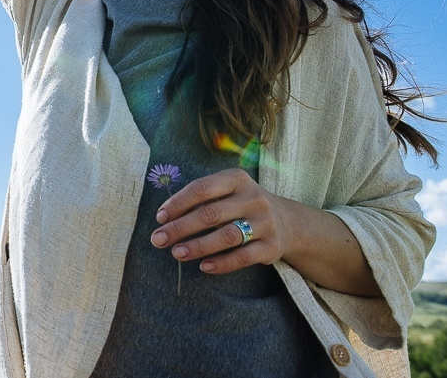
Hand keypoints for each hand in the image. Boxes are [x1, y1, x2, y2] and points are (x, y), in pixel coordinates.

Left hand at [148, 167, 292, 274]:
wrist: (287, 222)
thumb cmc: (241, 205)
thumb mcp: (226, 192)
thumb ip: (201, 200)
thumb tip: (165, 218)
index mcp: (236, 179)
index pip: (202, 188)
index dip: (178, 203)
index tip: (159, 218)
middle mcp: (253, 198)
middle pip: (211, 214)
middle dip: (181, 228)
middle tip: (158, 239)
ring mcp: (265, 223)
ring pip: (227, 236)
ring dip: (198, 246)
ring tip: (176, 253)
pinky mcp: (272, 247)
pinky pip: (243, 257)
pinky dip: (222, 263)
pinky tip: (204, 267)